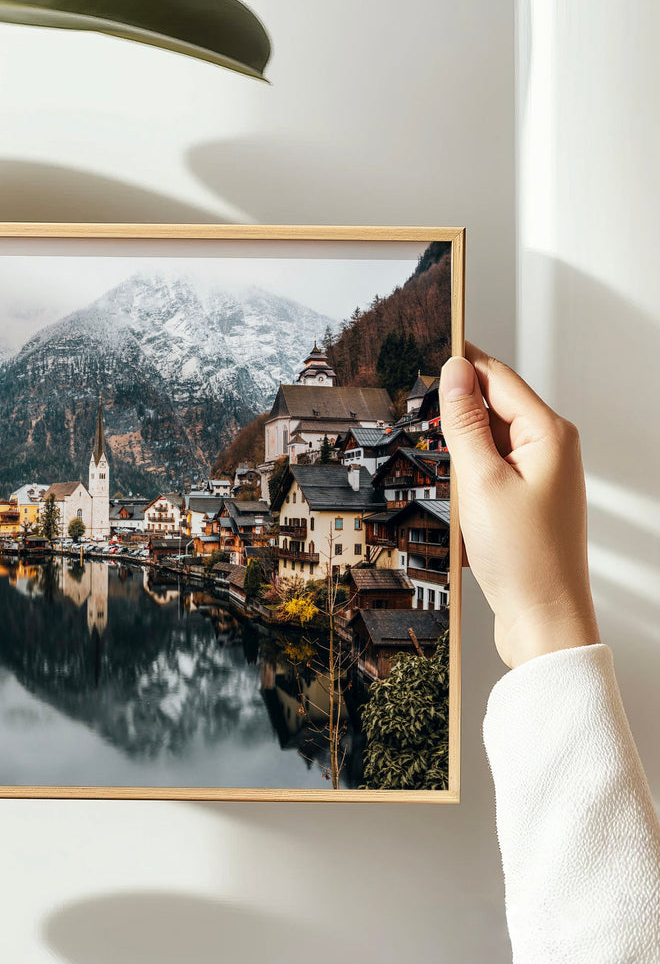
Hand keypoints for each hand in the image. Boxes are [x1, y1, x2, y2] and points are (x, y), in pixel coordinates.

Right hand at [440, 343, 599, 668]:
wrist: (543, 618)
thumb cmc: (522, 557)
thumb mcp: (481, 481)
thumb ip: (465, 422)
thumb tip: (454, 372)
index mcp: (549, 434)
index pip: (498, 378)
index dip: (461, 362)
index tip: (426, 345)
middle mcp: (551, 449)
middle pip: (494, 405)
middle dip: (455, 405)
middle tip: (413, 405)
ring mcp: (540, 475)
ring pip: (489, 439)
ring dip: (458, 444)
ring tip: (432, 458)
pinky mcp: (526, 499)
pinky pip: (491, 468)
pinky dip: (467, 472)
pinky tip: (451, 490)